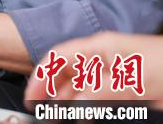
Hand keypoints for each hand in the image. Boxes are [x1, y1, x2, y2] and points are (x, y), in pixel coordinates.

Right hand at [25, 32, 162, 106]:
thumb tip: (73, 104)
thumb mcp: (132, 80)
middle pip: (65, 71)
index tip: (31, 96)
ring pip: (79, 85)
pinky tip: (82, 116)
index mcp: (100, 48)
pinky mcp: (125, 85)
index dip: (41, 75)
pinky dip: (85, 106)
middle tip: (39, 109)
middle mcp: (103, 58)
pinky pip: (96, 95)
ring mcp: (113, 71)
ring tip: (56, 116)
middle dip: (50, 90)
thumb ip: (99, 90)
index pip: (58, 57)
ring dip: (66, 100)